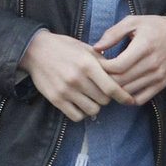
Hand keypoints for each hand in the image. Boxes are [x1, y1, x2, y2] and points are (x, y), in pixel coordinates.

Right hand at [18, 30, 133, 120]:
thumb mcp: (86, 49)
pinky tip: (81, 103)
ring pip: (92, 110)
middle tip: (102, 91)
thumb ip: (103, 63)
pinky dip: (82, 113)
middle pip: (104, 100)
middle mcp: (76, 78)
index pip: (111, 87)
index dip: (123, 96)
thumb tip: (122, 76)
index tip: (130, 100)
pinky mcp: (55, 99)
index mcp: (87, 64)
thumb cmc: (65, 48)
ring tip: (91, 97)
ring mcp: (65, 90)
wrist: (36, 50)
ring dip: (95, 106)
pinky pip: (76, 116)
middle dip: (107, 97)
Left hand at [94, 14, 165, 105]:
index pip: (117, 66)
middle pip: (121, 81)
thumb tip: (96, 48)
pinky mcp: (161, 84)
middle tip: (99, 74)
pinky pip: (141, 99)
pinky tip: (123, 89)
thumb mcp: (133, 22)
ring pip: (128, 92)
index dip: (103, 68)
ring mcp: (158, 76)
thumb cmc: (155, 27)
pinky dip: (129, 98)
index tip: (97, 63)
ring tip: (108, 80)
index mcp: (144, 46)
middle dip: (106, 79)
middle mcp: (152, 64)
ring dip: (115, 89)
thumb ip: (113, 33)